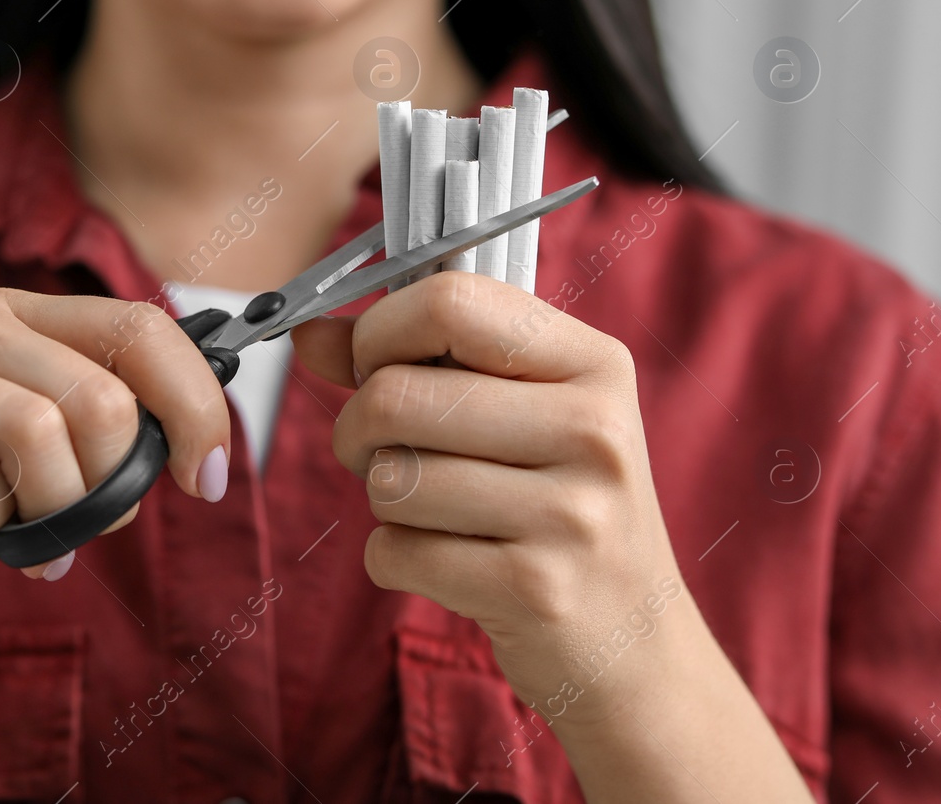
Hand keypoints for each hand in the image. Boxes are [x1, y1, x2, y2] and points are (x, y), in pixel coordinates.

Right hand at [0, 289, 230, 575]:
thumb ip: (40, 400)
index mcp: (8, 311)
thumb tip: (132, 470)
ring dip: (61, 508)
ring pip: (51, 432)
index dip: (197, 403)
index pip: (142, 329)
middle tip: (92, 525)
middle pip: (107, 398)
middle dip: (123, 482)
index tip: (208, 474)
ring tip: (31, 539)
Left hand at [291, 271, 689, 722]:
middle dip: (357, 429)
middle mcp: (594, 431)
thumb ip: (410, 360)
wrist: (632, 637)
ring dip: (383, 500)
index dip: (379, 332)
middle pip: (396, 395)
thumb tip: (308, 334)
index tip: (373, 364)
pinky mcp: (536, 590)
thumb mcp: (512, 413)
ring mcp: (572, 514)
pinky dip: (393, 558)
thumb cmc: (554, 503)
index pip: (450, 302)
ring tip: (432, 510)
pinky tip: (446, 563)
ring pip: (390, 478)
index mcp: (594, 364)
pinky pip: (395, 551)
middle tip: (379, 451)